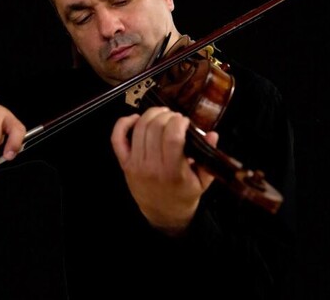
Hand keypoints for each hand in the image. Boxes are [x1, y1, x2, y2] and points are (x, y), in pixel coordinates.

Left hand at [111, 106, 216, 234]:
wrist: (163, 215)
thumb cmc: (184, 196)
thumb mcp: (202, 181)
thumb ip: (208, 158)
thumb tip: (213, 134)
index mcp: (173, 172)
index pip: (172, 137)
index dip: (179, 122)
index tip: (186, 121)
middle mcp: (151, 167)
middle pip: (155, 128)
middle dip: (167, 116)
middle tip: (175, 117)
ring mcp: (135, 165)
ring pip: (139, 129)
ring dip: (151, 115)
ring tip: (162, 114)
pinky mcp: (124, 164)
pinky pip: (117, 139)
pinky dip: (123, 124)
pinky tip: (136, 118)